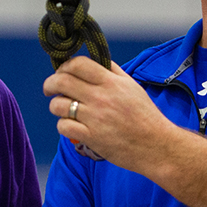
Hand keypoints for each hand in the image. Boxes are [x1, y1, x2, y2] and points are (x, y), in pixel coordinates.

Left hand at [44, 57, 174, 170]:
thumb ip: (112, 72)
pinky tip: (71, 125)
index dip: (64, 66)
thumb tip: (95, 60)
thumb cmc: (145, 116)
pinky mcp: (91, 137)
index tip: (61, 72)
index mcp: (111, 82)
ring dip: (56, 106)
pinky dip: (63, 125)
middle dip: (50, 84)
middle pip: (62, 82)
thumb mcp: (132, 87)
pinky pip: (64, 126)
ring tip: (62, 109)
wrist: (156, 145)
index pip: (78, 64)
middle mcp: (101, 98)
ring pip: (59, 105)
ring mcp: (95, 118)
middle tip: (50, 89)